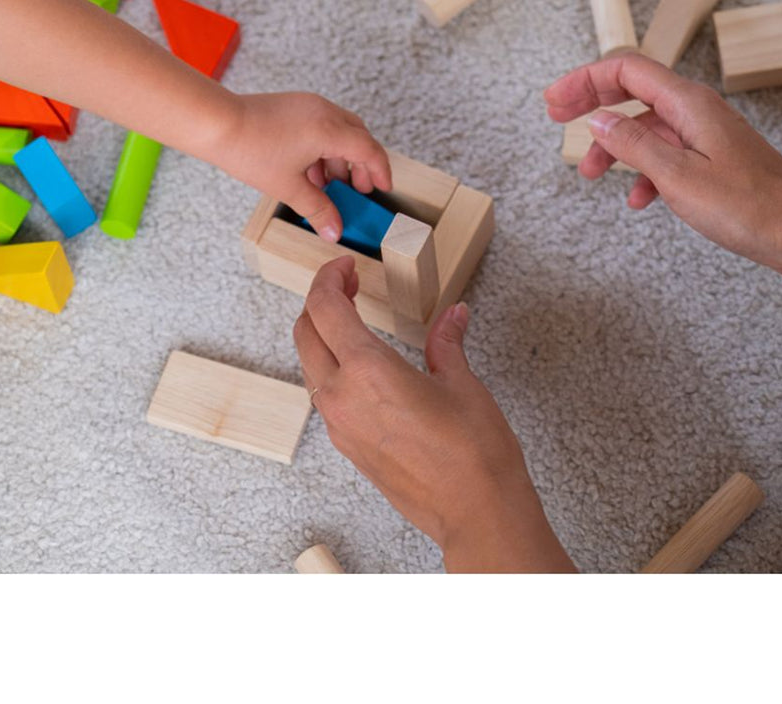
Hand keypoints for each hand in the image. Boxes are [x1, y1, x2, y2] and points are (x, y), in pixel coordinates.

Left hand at [215, 92, 392, 242]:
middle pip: (359, 137)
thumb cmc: (249, 148)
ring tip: (330, 185)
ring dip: (341, 157)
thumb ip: (317, 209)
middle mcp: (324, 112)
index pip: (369, 150)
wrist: (216, 123)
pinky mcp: (295, 105)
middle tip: (359, 189)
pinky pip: (323, 124)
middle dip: (362, 164)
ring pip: (341, 130)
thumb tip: (334, 230)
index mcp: (329, 130)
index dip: (380, 170)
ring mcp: (309, 105)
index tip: (383, 187)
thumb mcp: (288, 186)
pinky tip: (311, 170)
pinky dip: (325, 146)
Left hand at [293, 257, 575, 571]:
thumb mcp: (462, 383)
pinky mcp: (349, 447)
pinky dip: (333, 368)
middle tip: (348, 285)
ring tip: (355, 321)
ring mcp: (341, 426)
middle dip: (320, 302)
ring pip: (311, 366)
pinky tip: (364, 364)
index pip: (325, 308)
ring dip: (323, 336)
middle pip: (305, 333)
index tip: (345, 266)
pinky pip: (325, 396)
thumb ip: (446, 343)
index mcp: (367, 371)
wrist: (477, 514)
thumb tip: (452, 317)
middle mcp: (342, 398)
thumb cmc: (475, 454)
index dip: (329, 278)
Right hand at [544, 53, 781, 281]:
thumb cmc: (749, 205)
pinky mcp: (712, 158)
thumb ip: (632, 143)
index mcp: (687, 103)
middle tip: (557, 119)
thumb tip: (598, 121)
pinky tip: (638, 200)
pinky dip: (643, 171)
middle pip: (631, 91)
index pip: (625, 70)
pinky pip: (665, 153)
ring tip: (592, 175)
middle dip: (591, 103)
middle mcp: (695, 110)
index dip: (584, 81)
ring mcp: (704, 134)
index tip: (555, 102)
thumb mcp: (676, 175)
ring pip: (644, 127)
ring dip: (613, 146)